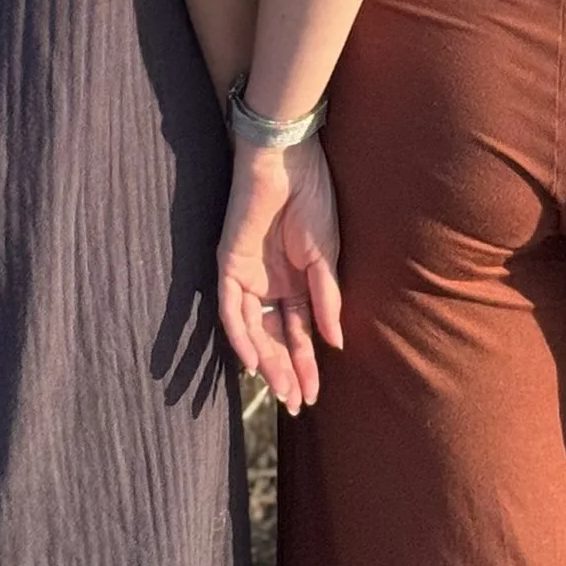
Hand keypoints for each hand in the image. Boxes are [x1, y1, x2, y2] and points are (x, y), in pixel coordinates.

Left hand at [218, 137, 342, 413]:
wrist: (288, 161)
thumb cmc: (312, 199)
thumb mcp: (326, 256)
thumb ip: (326, 300)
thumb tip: (335, 343)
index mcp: (297, 282)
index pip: (300, 333)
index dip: (307, 364)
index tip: (314, 395)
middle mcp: (271, 285)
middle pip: (275, 338)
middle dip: (286, 371)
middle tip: (296, 404)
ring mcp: (249, 276)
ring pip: (253, 331)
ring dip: (266, 362)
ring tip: (281, 391)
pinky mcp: (230, 265)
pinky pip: (231, 309)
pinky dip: (240, 336)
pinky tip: (253, 362)